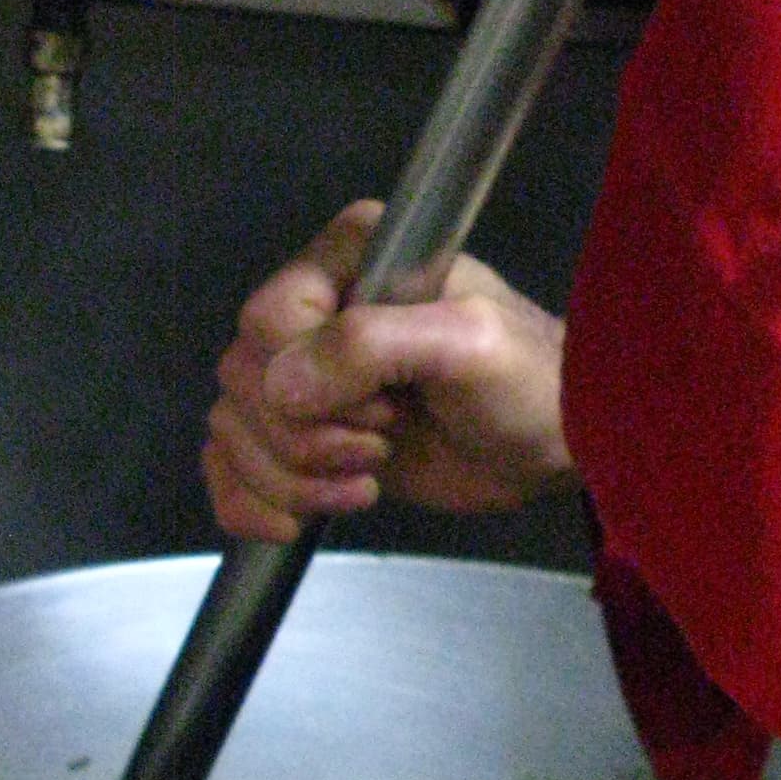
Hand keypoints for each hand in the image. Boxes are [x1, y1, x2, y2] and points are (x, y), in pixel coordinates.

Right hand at [203, 200, 574, 540]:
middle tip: (383, 447)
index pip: (268, 318)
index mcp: (349, 257)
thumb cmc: (528, 380)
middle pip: (243, 378)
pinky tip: (295, 522)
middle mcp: (316, 307)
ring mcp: (305, 374)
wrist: (553, 444)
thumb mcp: (467, 343)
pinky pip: (227, 464)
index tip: (388, 405)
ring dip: (289, 476)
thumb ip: (373, 345)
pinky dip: (249, 500)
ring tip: (367, 480)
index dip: (313, 378)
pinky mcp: (302, 434)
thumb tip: (281, 386)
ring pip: (231, 426)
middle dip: (306, 436)